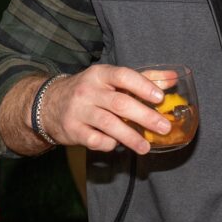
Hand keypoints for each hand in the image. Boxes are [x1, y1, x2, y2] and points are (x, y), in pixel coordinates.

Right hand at [35, 64, 169, 153]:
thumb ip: (144, 78)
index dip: (143, 86)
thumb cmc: (91, 90)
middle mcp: (88, 91)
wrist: (48, 104)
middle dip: (145, 117)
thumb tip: (173, 78)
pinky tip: (118, 144)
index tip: (160, 97)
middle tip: (164, 127)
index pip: (124, 76)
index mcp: (101, 74)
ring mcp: (78, 111)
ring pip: (109, 125)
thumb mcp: (112, 79)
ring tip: (147, 147)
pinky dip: (110, 143)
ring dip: (131, 137)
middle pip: (120, 104)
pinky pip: (95, 140)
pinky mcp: (72, 130)